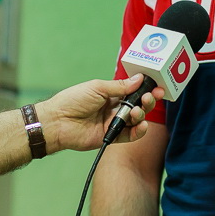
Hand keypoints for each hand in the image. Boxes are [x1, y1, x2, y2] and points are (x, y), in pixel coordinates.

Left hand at [39, 74, 162, 151]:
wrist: (58, 121)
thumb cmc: (73, 100)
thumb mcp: (98, 88)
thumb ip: (120, 86)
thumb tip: (139, 78)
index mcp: (110, 94)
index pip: (133, 91)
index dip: (145, 89)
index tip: (156, 86)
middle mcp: (113, 108)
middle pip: (137, 105)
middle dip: (147, 101)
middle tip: (151, 96)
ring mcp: (112, 123)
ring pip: (135, 120)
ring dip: (141, 114)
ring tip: (138, 112)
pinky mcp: (111, 137)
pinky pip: (129, 135)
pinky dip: (138, 131)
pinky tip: (142, 125)